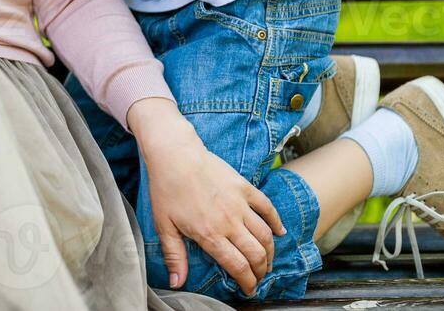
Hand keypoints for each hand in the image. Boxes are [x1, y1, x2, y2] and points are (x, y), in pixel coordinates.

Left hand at [130, 100, 284, 296]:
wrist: (175, 154)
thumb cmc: (166, 188)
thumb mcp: (164, 225)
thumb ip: (174, 256)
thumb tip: (177, 282)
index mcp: (210, 234)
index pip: (238, 266)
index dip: (247, 282)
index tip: (249, 289)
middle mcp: (229, 222)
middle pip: (256, 254)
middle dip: (261, 271)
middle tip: (259, 277)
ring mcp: (240, 204)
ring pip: (265, 235)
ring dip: (270, 252)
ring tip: (267, 261)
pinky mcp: (244, 188)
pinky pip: (267, 208)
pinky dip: (276, 221)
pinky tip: (279, 232)